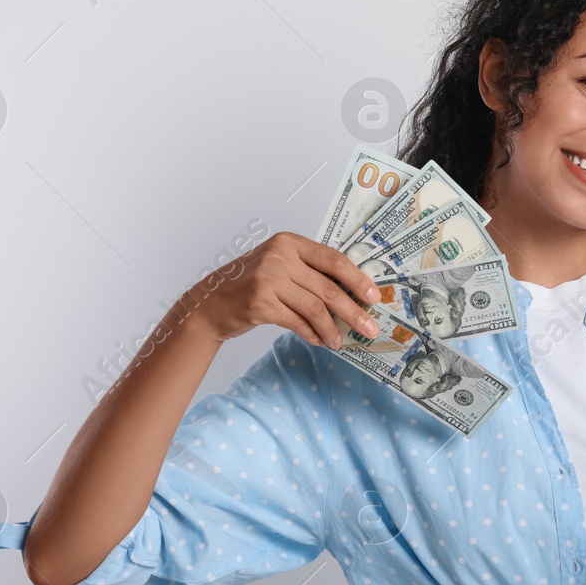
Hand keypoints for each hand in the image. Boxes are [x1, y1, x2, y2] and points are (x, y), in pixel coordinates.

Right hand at [185, 232, 381, 348]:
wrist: (211, 303)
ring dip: (332, 328)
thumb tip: (353, 294)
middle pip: (328, 287)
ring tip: (340, 341)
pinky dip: (313, 334)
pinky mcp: (260, 304)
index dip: (357, 279)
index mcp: (289, 243)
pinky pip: (298, 322)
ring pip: (315, 308)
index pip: (333, 259)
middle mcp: (279, 257)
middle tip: (370, 327)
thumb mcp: (279, 266)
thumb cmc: (250, 285)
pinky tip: (321, 340)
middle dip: (354, 311)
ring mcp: (268, 280)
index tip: (374, 296)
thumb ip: (309, 272)